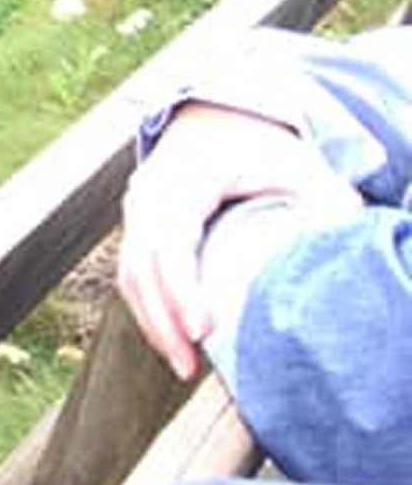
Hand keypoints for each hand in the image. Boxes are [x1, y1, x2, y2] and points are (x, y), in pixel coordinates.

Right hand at [117, 103, 361, 379]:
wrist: (215, 120)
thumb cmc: (257, 145)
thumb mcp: (297, 165)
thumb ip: (327, 200)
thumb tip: (355, 244)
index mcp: (185, 175)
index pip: (171, 237)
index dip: (182, 287)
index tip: (203, 329)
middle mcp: (148, 191)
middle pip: (140, 264)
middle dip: (162, 318)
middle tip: (190, 364)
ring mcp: (136, 209)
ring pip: (129, 273)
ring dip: (152, 321)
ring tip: (182, 364)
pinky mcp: (136, 226)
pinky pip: (131, 272)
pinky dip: (147, 308)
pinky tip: (171, 339)